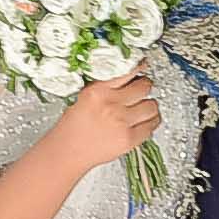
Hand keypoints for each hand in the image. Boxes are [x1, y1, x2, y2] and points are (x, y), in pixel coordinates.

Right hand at [44, 73, 159, 174]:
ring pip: (152, 106)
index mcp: (97, 91)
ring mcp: (121, 122)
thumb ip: (106, 87)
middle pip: (144, 87)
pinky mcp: (129, 139)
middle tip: (142, 91)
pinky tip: (143, 123)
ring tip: (143, 108)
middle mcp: (110, 104)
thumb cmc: (72, 128)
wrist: (67, 152)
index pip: (127, 71)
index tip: (143, 66)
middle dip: (144, 88)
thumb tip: (128, 78)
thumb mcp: (84, 98)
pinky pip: (151, 126)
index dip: (139, 68)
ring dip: (149, 106)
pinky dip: (150, 123)